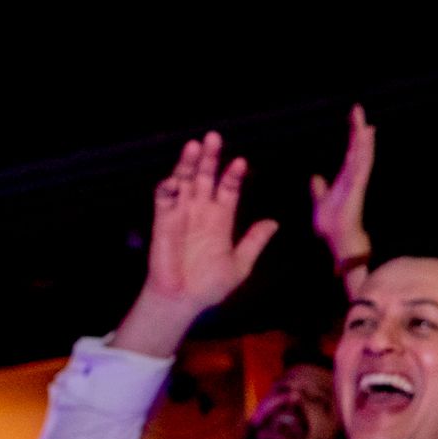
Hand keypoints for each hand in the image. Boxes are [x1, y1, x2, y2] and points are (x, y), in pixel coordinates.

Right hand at [140, 133, 279, 314]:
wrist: (185, 301)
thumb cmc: (211, 285)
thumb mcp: (240, 263)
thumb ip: (254, 241)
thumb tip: (274, 223)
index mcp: (220, 219)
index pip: (227, 189)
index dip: (233, 175)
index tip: (241, 161)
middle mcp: (200, 212)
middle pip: (205, 178)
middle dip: (210, 158)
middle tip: (215, 137)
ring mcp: (181, 215)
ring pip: (184, 182)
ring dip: (188, 165)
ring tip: (195, 146)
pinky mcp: (163, 222)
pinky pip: (164, 201)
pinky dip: (168, 189)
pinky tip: (175, 179)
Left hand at [310, 104, 375, 264]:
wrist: (339, 246)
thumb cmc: (332, 229)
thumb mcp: (320, 203)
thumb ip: (320, 190)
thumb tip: (316, 178)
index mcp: (345, 180)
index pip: (350, 153)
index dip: (352, 136)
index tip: (354, 118)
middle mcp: (352, 180)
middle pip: (357, 150)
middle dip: (357, 130)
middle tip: (357, 109)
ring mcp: (356, 185)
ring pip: (361, 156)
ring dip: (363, 139)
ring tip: (365, 121)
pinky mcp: (356, 190)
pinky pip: (360, 168)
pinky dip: (363, 153)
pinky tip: (365, 141)